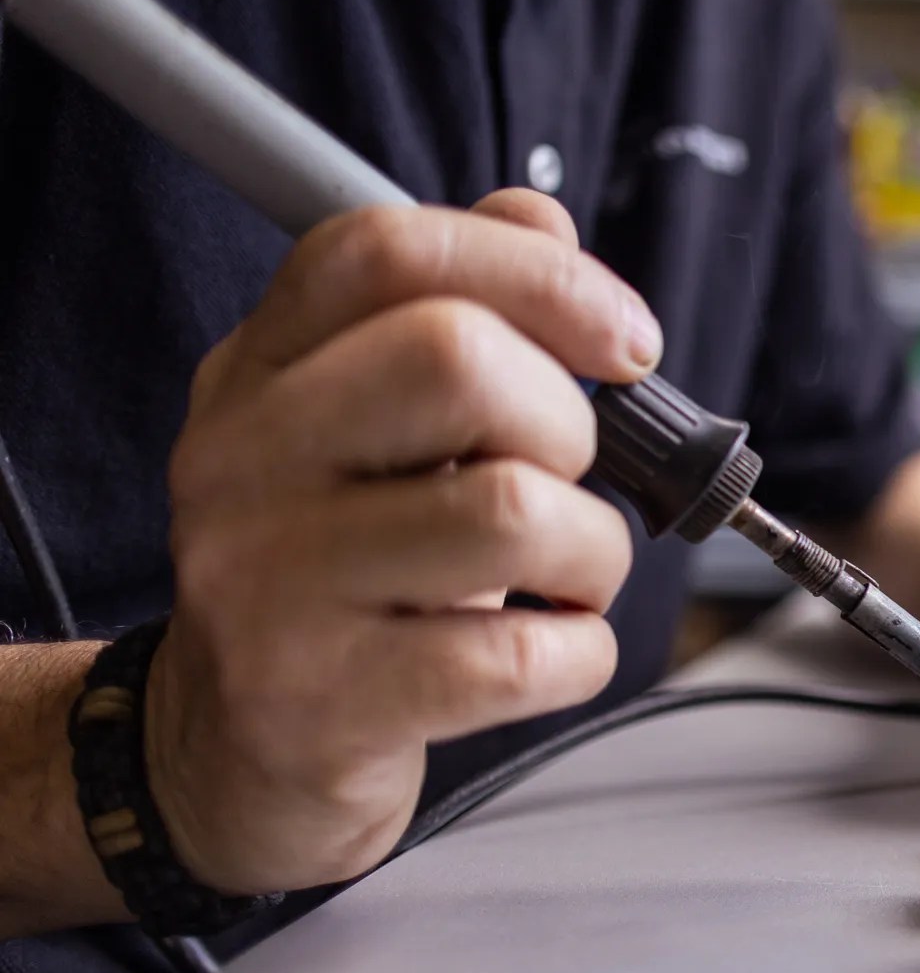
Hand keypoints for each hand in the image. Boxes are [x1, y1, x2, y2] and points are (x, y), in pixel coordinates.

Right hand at [143, 191, 656, 895]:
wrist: (239, 753)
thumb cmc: (348, 572)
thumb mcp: (376, 429)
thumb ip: (458, 311)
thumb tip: (544, 219)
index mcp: (262, 367)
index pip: (391, 251)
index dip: (541, 274)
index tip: (627, 340)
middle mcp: (243, 458)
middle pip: (459, 360)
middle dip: (571, 424)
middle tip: (567, 482)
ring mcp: (268, 582)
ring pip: (513, 508)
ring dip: (594, 549)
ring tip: (564, 577)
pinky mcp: (322, 699)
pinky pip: (525, 653)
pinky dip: (582, 652)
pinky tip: (545, 653)